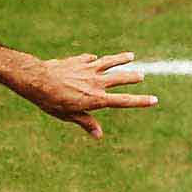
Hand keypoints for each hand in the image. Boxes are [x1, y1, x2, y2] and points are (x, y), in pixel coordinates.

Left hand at [18, 51, 158, 138]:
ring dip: (121, 59)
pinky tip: (95, 58)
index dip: (140, 101)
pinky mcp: (78, 61)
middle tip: (141, 75)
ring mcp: (88, 69)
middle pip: (121, 78)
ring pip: (110, 62)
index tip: (154, 100)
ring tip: (131, 56)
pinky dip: (94, 60)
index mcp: (96, 99)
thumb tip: (99, 135)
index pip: (124, 101)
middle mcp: (96, 82)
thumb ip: (86, 122)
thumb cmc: (51, 101)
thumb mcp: (68, 115)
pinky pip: (90, 59)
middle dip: (133, 76)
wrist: (38, 79)